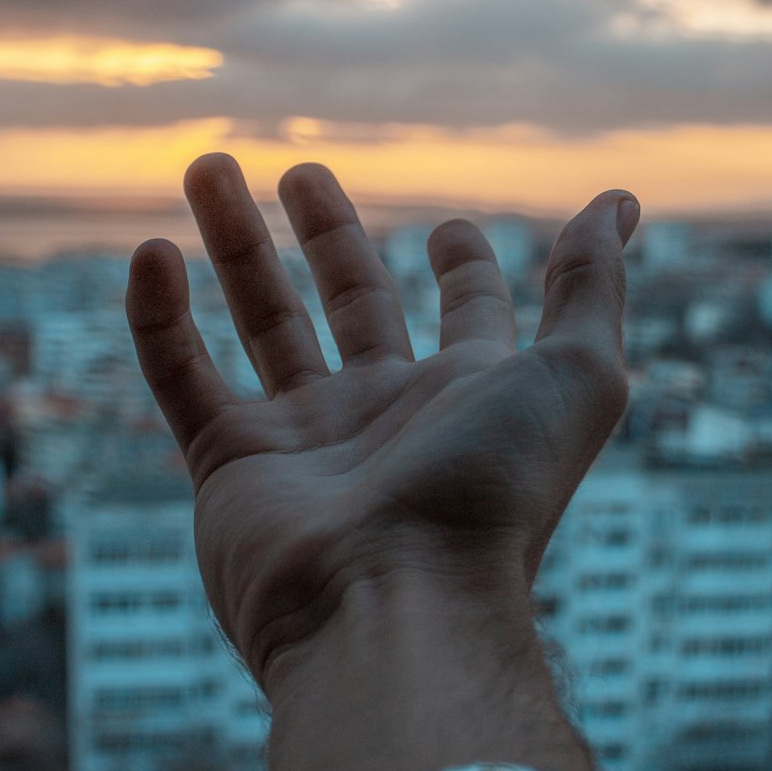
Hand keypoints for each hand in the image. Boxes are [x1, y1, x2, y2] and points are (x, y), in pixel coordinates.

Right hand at [126, 155, 638, 690]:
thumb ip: (592, 287)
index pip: (467, 317)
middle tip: (299, 172)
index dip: (466, 271)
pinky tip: (150, 254)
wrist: (394, 603)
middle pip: (351, 303)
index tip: (452, 232)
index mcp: (467, 396)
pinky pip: (182, 379)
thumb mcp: (575, 375)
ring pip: (261, 324)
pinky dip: (159, 319)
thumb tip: (621, 202)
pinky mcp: (229, 468)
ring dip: (233, 244)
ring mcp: (303, 444)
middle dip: (327, 235)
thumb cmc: (493, 491)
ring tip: (207, 166)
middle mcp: (386, 416)